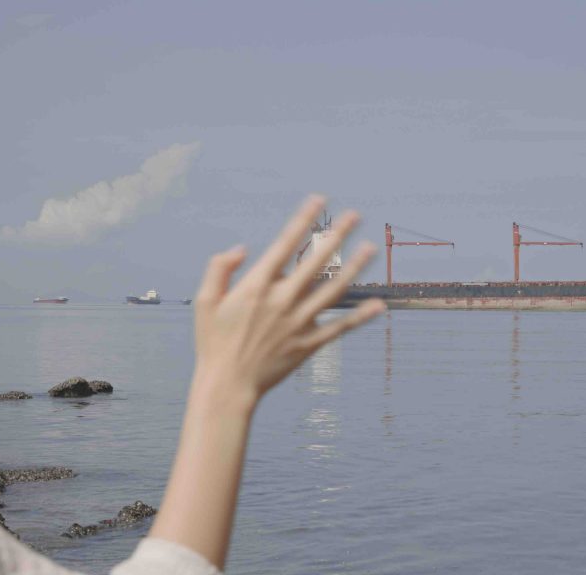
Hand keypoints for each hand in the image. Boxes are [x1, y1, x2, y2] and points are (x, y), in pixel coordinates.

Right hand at [190, 195, 384, 412]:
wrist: (227, 386)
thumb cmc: (213, 342)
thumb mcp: (205, 301)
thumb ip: (220, 269)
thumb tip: (243, 249)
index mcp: (257, 286)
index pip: (286, 244)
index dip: (303, 219)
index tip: (319, 200)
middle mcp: (282, 300)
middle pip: (317, 261)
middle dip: (337, 235)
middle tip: (355, 216)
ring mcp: (298, 322)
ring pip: (334, 289)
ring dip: (355, 267)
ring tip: (371, 248)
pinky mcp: (309, 344)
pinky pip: (340, 327)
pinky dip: (361, 317)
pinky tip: (380, 305)